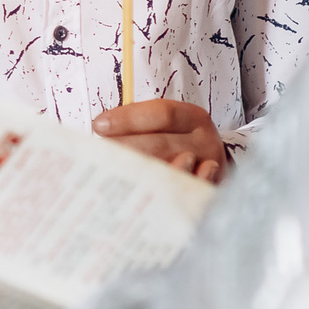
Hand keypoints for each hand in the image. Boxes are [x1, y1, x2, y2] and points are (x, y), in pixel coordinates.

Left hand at [92, 99, 226, 182]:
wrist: (211, 164)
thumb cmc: (175, 141)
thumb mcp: (165, 125)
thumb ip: (140, 126)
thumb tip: (101, 129)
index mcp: (193, 118)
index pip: (161, 114)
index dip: (128, 118)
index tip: (99, 125)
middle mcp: (204, 142)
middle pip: (161, 144)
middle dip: (126, 148)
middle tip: (98, 155)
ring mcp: (208, 170)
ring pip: (168, 171)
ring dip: (137, 173)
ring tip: (110, 174)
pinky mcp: (204, 193)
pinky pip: (177, 194)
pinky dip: (155, 194)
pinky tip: (134, 194)